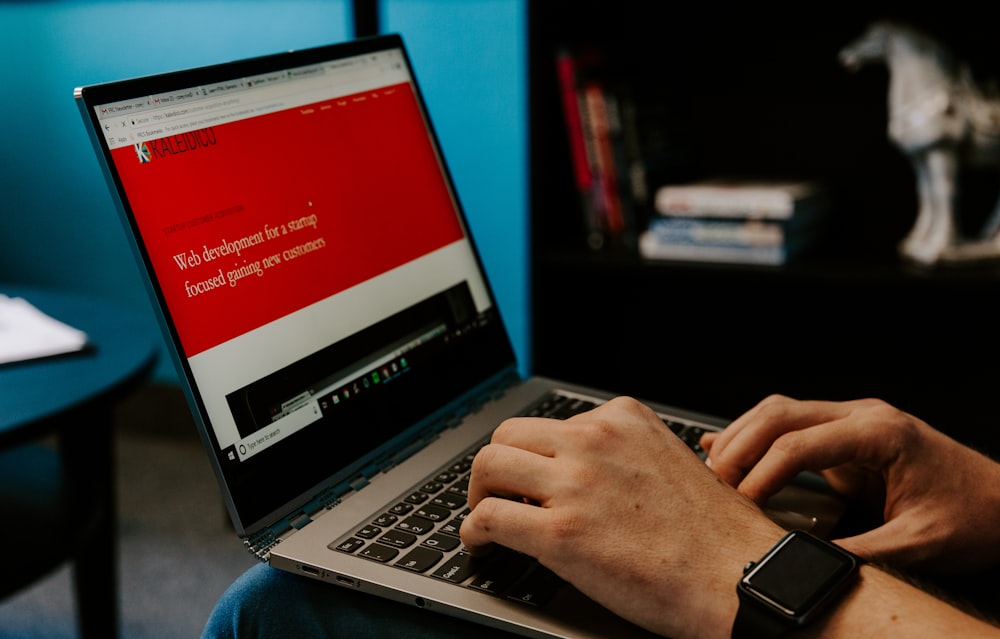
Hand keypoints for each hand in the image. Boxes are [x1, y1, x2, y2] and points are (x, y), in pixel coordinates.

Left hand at [460, 397, 784, 638]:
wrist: (742, 580)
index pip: (551, 422)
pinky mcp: (561, 533)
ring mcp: (575, 484)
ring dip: (478, 494)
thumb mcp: (669, 463)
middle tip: (496, 493)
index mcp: (622, 419)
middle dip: (496, 467)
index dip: (534, 455)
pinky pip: (489, 518)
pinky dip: (474, 532)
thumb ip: (621, 456)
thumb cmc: (717, 536)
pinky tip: (482, 545)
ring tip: (483, 516)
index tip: (529, 476)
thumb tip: (577, 472)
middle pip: (508, 434)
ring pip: (488, 466)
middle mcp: (594, 440)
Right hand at [702, 394, 999, 573]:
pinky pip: (790, 426)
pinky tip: (725, 444)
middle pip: (779, 414)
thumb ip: (860, 551)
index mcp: (881, 433)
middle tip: (716, 484)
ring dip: (742, 438)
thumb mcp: (918, 544)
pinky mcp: (845, 437)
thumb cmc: (974, 515)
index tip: (741, 504)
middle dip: (739, 447)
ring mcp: (853, 421)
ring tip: (716, 472)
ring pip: (778, 412)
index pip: (800, 443)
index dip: (761, 474)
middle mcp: (863, 416)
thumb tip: (809, 562)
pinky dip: (755, 437)